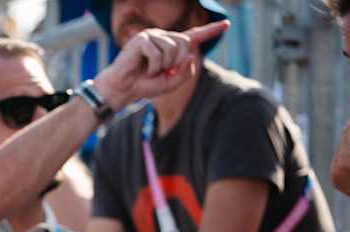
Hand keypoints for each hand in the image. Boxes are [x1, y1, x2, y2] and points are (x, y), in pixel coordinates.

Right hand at [93, 21, 228, 109]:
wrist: (123, 89)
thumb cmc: (145, 85)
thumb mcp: (171, 83)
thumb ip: (186, 73)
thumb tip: (190, 56)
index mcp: (173, 46)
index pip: (196, 36)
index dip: (212, 31)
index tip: (227, 24)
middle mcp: (165, 37)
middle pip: (186, 45)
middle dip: (177, 63)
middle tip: (163, 73)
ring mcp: (153, 36)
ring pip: (172, 49)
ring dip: (163, 66)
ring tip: (151, 71)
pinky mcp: (142, 39)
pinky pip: (157, 53)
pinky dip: (153, 67)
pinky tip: (145, 70)